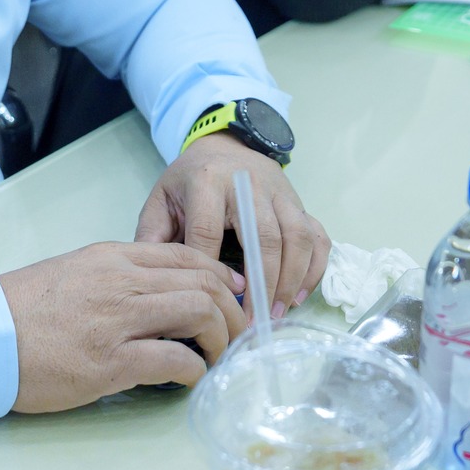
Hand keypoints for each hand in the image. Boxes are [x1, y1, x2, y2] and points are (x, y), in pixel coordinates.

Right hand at [0, 241, 246, 411]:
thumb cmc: (21, 309)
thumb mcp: (75, 273)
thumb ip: (116, 278)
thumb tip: (154, 296)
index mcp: (112, 257)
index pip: (186, 255)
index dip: (220, 275)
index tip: (234, 294)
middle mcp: (122, 281)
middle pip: (203, 282)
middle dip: (232, 310)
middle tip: (239, 334)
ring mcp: (117, 320)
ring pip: (198, 312)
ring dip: (220, 339)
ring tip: (217, 357)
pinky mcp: (110, 362)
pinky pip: (173, 359)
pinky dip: (193, 369)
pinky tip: (189, 378)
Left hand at [135, 131, 330, 322]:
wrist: (223, 146)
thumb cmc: (188, 181)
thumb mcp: (161, 201)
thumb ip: (152, 237)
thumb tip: (152, 283)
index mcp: (207, 182)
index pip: (209, 231)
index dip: (212, 272)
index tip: (213, 306)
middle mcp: (249, 183)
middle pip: (264, 236)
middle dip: (262, 284)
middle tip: (253, 323)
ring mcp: (280, 192)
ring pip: (297, 236)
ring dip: (290, 280)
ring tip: (275, 315)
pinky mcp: (300, 202)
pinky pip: (318, 236)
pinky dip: (314, 268)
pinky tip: (298, 296)